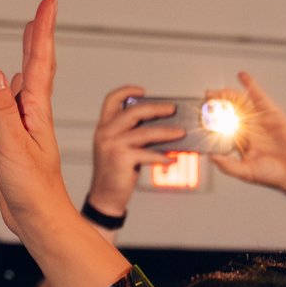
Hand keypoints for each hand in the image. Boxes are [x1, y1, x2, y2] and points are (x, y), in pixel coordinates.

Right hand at [0, 0, 76, 239]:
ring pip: (29, 83)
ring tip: (32, 35)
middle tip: (43, 10)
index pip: (39, 63)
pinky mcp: (19, 140)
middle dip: (39, 37)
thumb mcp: (11, 145)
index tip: (48, 4)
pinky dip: (15, 85)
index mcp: (36, 112)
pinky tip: (14, 81)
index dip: (42, 32)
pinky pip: (17, 103)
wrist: (38, 219)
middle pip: (37, 67)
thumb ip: (2, 109)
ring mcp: (28, 126)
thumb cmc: (31, 188)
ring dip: (30, 56)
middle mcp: (35, 114)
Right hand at [87, 86, 184, 217]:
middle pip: (133, 112)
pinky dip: (163, 156)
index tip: (143, 90)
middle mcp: (106, 133)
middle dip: (156, 109)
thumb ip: (133, 136)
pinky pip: (148, 154)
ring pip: (145, 133)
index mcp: (104, 127)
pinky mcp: (121, 159)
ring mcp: (112, 145)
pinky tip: (173, 158)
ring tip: (181, 133)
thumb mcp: (120, 148)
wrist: (106, 196)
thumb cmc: (116, 172)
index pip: (111, 100)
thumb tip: (162, 128)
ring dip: (166, 132)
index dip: (126, 91)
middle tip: (173, 109)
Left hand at [210, 73, 285, 192]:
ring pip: (241, 103)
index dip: (212, 119)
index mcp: (242, 142)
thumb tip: (211, 157)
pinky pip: (260, 97)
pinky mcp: (273, 114)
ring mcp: (261, 120)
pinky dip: (251, 85)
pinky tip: (242, 76)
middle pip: (230, 111)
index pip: (223, 126)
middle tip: (207, 97)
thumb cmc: (275, 175)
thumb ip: (228, 165)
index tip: (201, 113)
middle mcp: (251, 129)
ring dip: (228, 95)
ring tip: (217, 92)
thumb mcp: (246, 172)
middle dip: (217, 104)